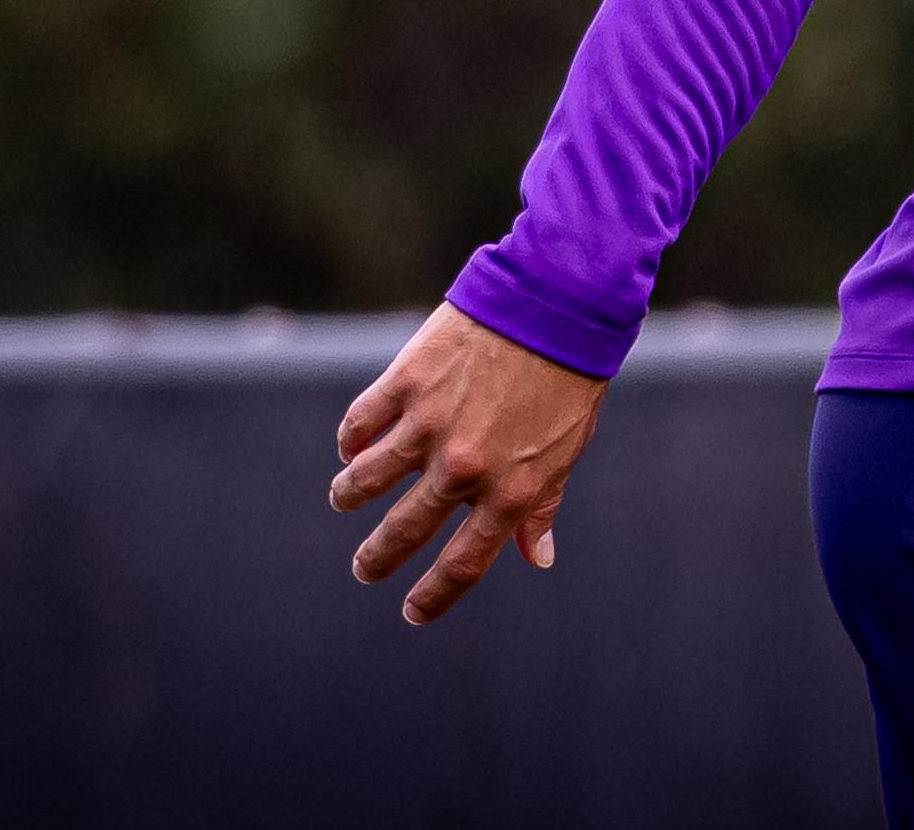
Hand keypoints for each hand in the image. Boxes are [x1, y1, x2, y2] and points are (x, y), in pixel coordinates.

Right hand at [329, 301, 609, 625]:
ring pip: (367, 479)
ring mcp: (430, 424)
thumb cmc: (568, 378)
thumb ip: (541, 506)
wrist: (556, 301)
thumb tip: (537, 557)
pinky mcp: (407, 380)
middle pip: (404, 531)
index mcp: (510, 491)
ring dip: (350, 495)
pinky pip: (361, 423)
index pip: (463, 563)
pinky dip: (350, 440)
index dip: (434, 595)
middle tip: (364, 570)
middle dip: (377, 558)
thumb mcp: (565, 450)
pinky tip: (349, 447)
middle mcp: (465, 467)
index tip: (413, 612)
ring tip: (344, 499)